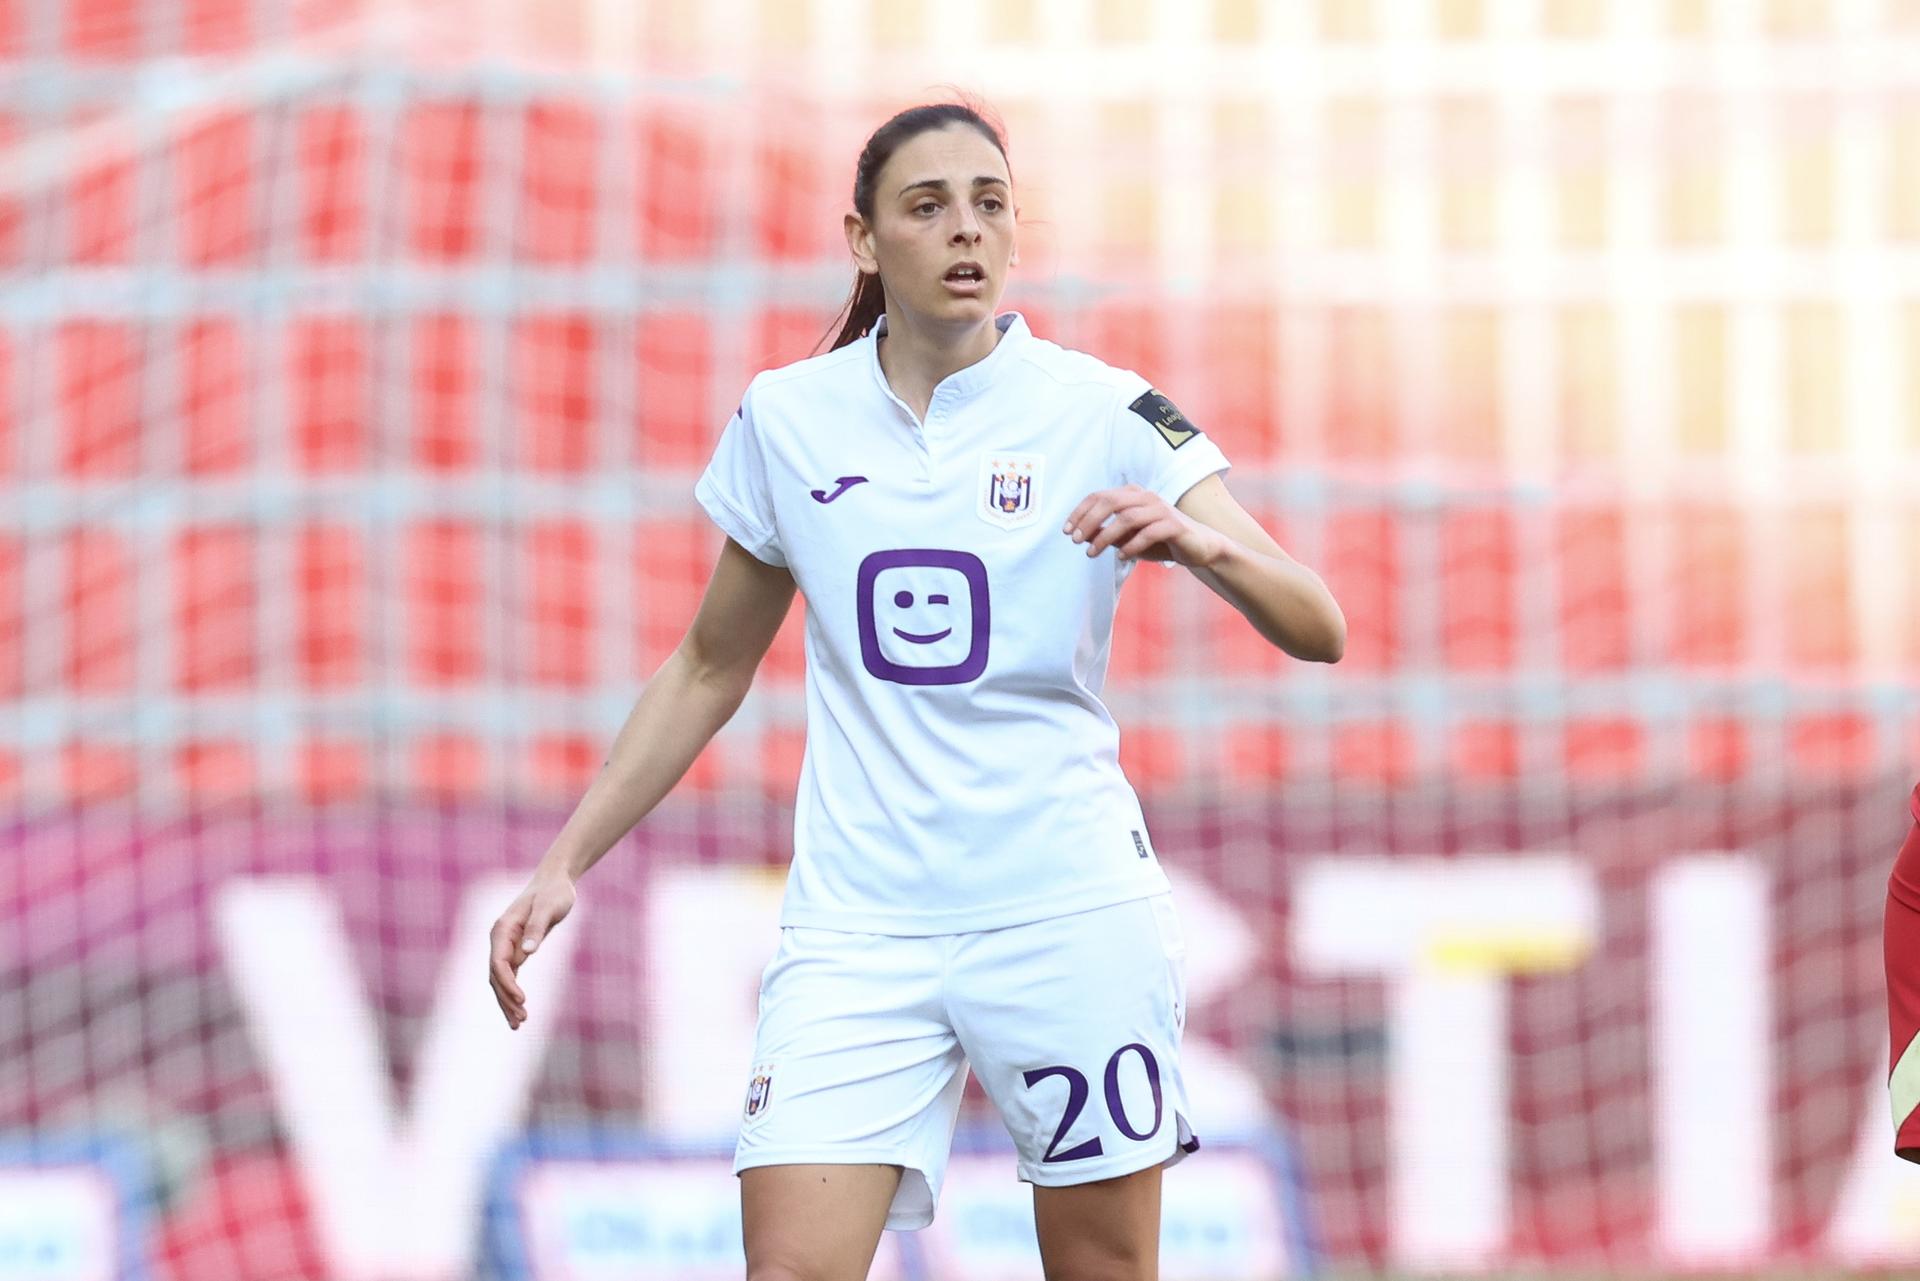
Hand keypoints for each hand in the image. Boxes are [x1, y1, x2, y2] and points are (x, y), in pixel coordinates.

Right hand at [488, 870, 576, 1029]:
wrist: (555, 881)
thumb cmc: (554, 892)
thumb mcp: (549, 907)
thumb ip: (536, 928)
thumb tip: (527, 952)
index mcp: (503, 929)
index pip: (498, 963)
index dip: (507, 983)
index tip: (522, 1000)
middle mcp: (500, 939)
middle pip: (496, 976)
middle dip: (505, 999)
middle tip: (521, 1020)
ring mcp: (506, 945)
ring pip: (500, 980)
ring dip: (507, 1002)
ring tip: (519, 1024)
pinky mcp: (517, 950)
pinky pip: (510, 976)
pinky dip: (512, 993)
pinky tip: (519, 1011)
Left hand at [1063, 484, 1229, 567]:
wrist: (1198, 547)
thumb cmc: (1160, 541)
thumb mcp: (1128, 538)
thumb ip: (1107, 533)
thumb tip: (1081, 534)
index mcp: (1133, 495)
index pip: (1100, 496)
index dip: (1080, 512)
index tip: (1067, 531)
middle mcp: (1146, 497)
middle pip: (1110, 502)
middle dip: (1089, 521)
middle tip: (1076, 541)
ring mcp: (1161, 509)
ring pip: (1127, 518)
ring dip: (1105, 536)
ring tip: (1092, 553)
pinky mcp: (1174, 525)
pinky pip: (1148, 532)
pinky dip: (1132, 545)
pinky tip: (1122, 557)